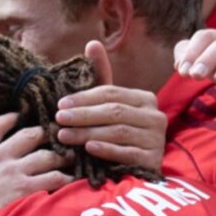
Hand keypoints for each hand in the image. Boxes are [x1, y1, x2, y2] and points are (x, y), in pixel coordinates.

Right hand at [0, 114, 70, 215]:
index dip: (8, 119)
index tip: (18, 115)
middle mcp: (1, 160)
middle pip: (30, 136)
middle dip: (44, 134)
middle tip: (56, 134)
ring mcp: (16, 174)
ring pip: (48, 156)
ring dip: (61, 156)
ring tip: (72, 157)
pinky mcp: (28, 191)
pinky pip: (55, 180)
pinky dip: (67, 179)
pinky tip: (75, 180)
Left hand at [54, 39, 167, 168]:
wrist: (133, 172)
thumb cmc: (116, 134)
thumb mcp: (109, 106)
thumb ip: (101, 76)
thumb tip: (92, 43)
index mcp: (145, 99)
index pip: (111, 93)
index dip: (84, 98)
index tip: (60, 104)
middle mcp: (155, 117)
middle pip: (114, 111)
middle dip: (83, 115)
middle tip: (59, 119)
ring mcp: (156, 139)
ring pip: (118, 131)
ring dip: (88, 133)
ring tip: (64, 136)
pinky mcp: (153, 160)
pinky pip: (127, 152)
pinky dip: (106, 150)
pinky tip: (88, 149)